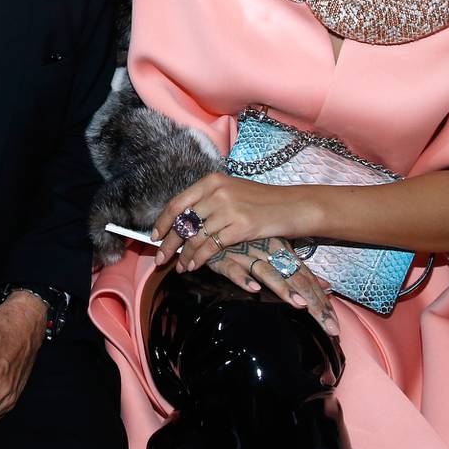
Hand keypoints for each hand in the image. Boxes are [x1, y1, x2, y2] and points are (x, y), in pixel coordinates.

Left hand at [150, 172, 313, 272]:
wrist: (294, 205)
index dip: (163, 221)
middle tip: (160, 258)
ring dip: (184, 255)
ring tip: (179, 267)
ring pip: (195, 237)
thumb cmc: (263, 201)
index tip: (155, 236)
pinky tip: (194, 266)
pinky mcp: (240, 227)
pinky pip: (211, 247)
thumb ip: (208, 201)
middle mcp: (217, 192)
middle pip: (183, 221)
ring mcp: (228, 209)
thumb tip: (184, 221)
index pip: (177, 203)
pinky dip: (199, 259)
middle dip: (168, 243)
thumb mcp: (232, 191)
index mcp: (212, 181)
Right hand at [199, 235, 339, 336]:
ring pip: (268, 272)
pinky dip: (243, 277)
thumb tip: (327, 286)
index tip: (334, 325)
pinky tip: (253, 288)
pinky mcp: (223, 257)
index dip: (321, 301)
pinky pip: (233, 268)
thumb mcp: (276, 252)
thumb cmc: (247, 241)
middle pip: (295, 279)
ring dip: (283, 288)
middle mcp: (268, 252)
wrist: (212, 224)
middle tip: (328, 327)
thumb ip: (299, 270)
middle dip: (313, 304)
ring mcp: (246, 254)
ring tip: (298, 304)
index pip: (307, 279)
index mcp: (283, 252)